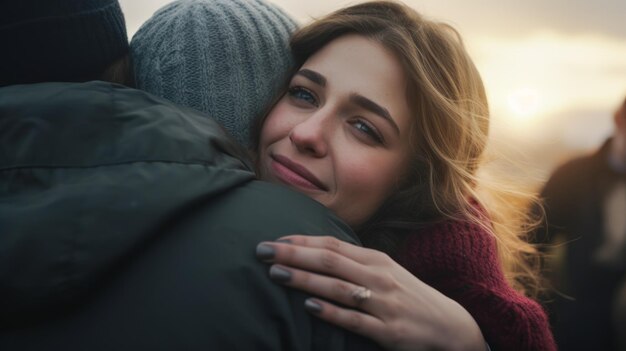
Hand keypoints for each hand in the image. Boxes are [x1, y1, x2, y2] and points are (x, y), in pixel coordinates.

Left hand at [256, 235, 486, 350]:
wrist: (449, 327)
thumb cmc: (409, 296)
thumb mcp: (386, 272)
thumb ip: (354, 263)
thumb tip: (316, 253)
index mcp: (376, 260)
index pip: (332, 244)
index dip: (302, 240)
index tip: (274, 238)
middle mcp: (378, 277)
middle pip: (330, 260)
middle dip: (293, 253)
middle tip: (262, 249)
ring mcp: (383, 303)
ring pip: (338, 286)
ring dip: (305, 278)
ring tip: (276, 273)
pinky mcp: (387, 331)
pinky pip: (354, 319)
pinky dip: (330, 312)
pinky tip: (309, 306)